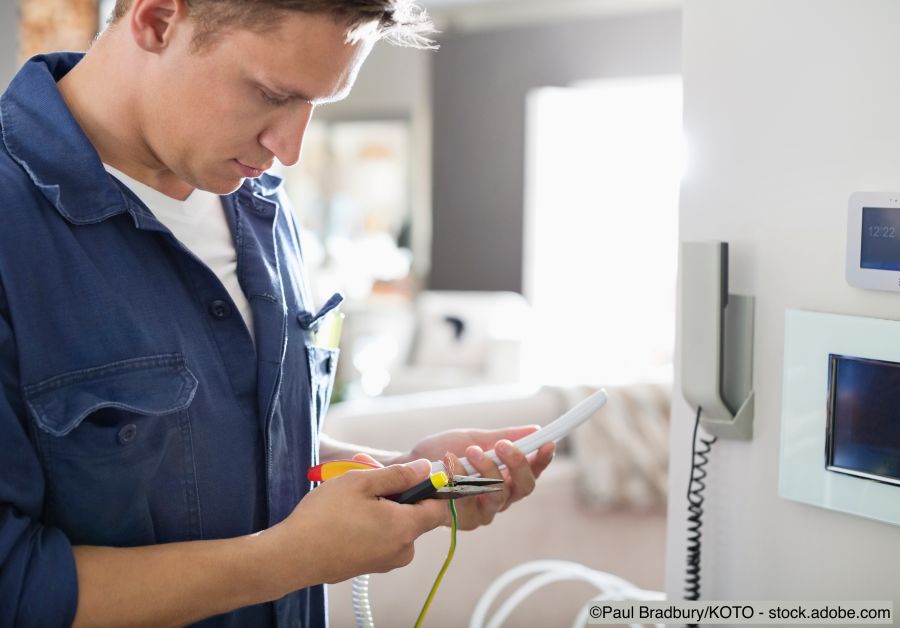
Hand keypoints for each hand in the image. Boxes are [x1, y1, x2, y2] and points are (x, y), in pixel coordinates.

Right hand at [266, 459, 447, 589]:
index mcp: (405, 529)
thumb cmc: (324, 517)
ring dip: (377, 502)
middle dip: (393, 489)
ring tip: (349, 487)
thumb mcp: (361, 482)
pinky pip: (380, 535)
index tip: (410, 473)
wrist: (291, 556)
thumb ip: (398, 475)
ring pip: (394, 522)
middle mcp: (401, 550)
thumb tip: (425, 469)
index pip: (438, 507)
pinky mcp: (369, 565)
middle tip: (365, 471)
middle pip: (413, 512)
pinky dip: (369, 519)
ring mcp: (385, 560)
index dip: (428, 486)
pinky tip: (344, 509)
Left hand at [388, 427, 555, 530]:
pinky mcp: (463, 521)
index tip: (547, 442)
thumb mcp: (473, 438)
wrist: (407, 467)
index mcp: (506, 478)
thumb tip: (535, 430)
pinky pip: (471, 500)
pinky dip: (461, 478)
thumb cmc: (441, 454)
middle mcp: (499, 499)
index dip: (543, 459)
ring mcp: (481, 512)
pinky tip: (449, 464)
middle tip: (502, 444)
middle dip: (516, 463)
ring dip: (485, 469)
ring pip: (499, 494)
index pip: (533, 472)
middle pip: (524, 487)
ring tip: (470, 451)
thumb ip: (503, 437)